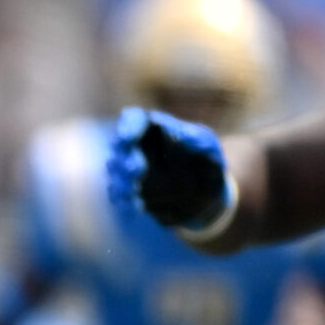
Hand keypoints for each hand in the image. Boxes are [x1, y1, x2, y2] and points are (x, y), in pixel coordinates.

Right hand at [109, 106, 233, 232]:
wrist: (203, 200)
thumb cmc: (207, 167)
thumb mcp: (209, 150)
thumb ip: (198, 141)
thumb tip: (184, 133)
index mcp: (156, 128)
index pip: (134, 119)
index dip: (129, 126)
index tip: (129, 138)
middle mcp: (136, 146)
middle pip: (119, 145)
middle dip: (125, 157)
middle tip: (137, 170)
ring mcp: (127, 169)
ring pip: (115, 170)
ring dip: (123, 180)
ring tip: (136, 191)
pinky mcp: (125, 192)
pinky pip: (115, 193)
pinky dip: (124, 199)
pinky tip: (137, 206)